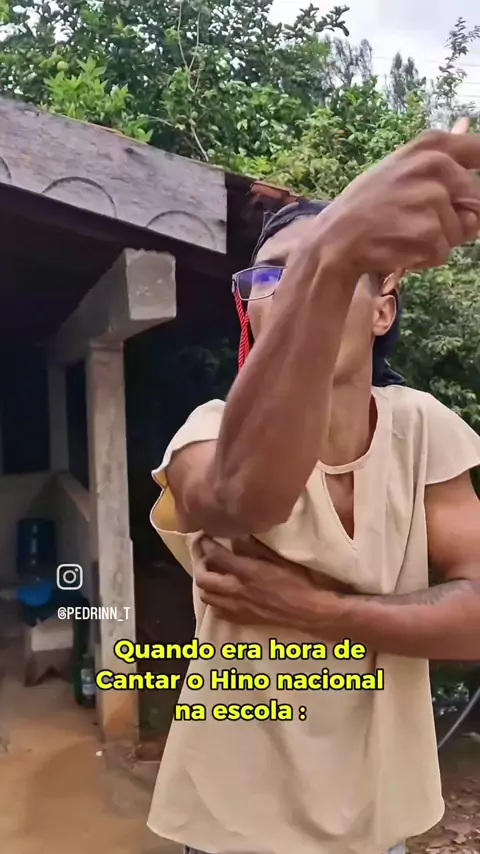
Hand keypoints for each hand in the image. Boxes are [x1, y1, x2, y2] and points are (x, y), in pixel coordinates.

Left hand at [196, 536, 346, 632]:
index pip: (215, 555)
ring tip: (213, 574)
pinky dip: (215, 601)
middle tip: (205, 556)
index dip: (206, 544)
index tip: (204, 537)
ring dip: (205, 583)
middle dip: (199, 564)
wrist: (307, 611)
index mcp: (247, 571)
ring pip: (206, 596)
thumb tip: (237, 534)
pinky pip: (217, 611)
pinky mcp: (241, 619)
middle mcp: (237, 589)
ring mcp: (237, 607)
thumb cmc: (297, 581)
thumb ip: (256, 547)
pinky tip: (223, 594)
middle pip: (203, 578)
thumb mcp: (278, 558)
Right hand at [310, 116, 479, 274]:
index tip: (462, 195)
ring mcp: (433, 200)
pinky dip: (424, 258)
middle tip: (418, 220)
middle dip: (455, 217)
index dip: (476, 178)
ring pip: (460, 231)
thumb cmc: (367, 204)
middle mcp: (436, 166)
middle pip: (475, 200)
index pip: (479, 151)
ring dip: (437, 240)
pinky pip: (443, 253)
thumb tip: (466, 123)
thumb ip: (440, 154)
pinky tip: (400, 247)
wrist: (336, 238)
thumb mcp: (400, 166)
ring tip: (404, 233)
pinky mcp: (429, 232)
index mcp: (431, 146)